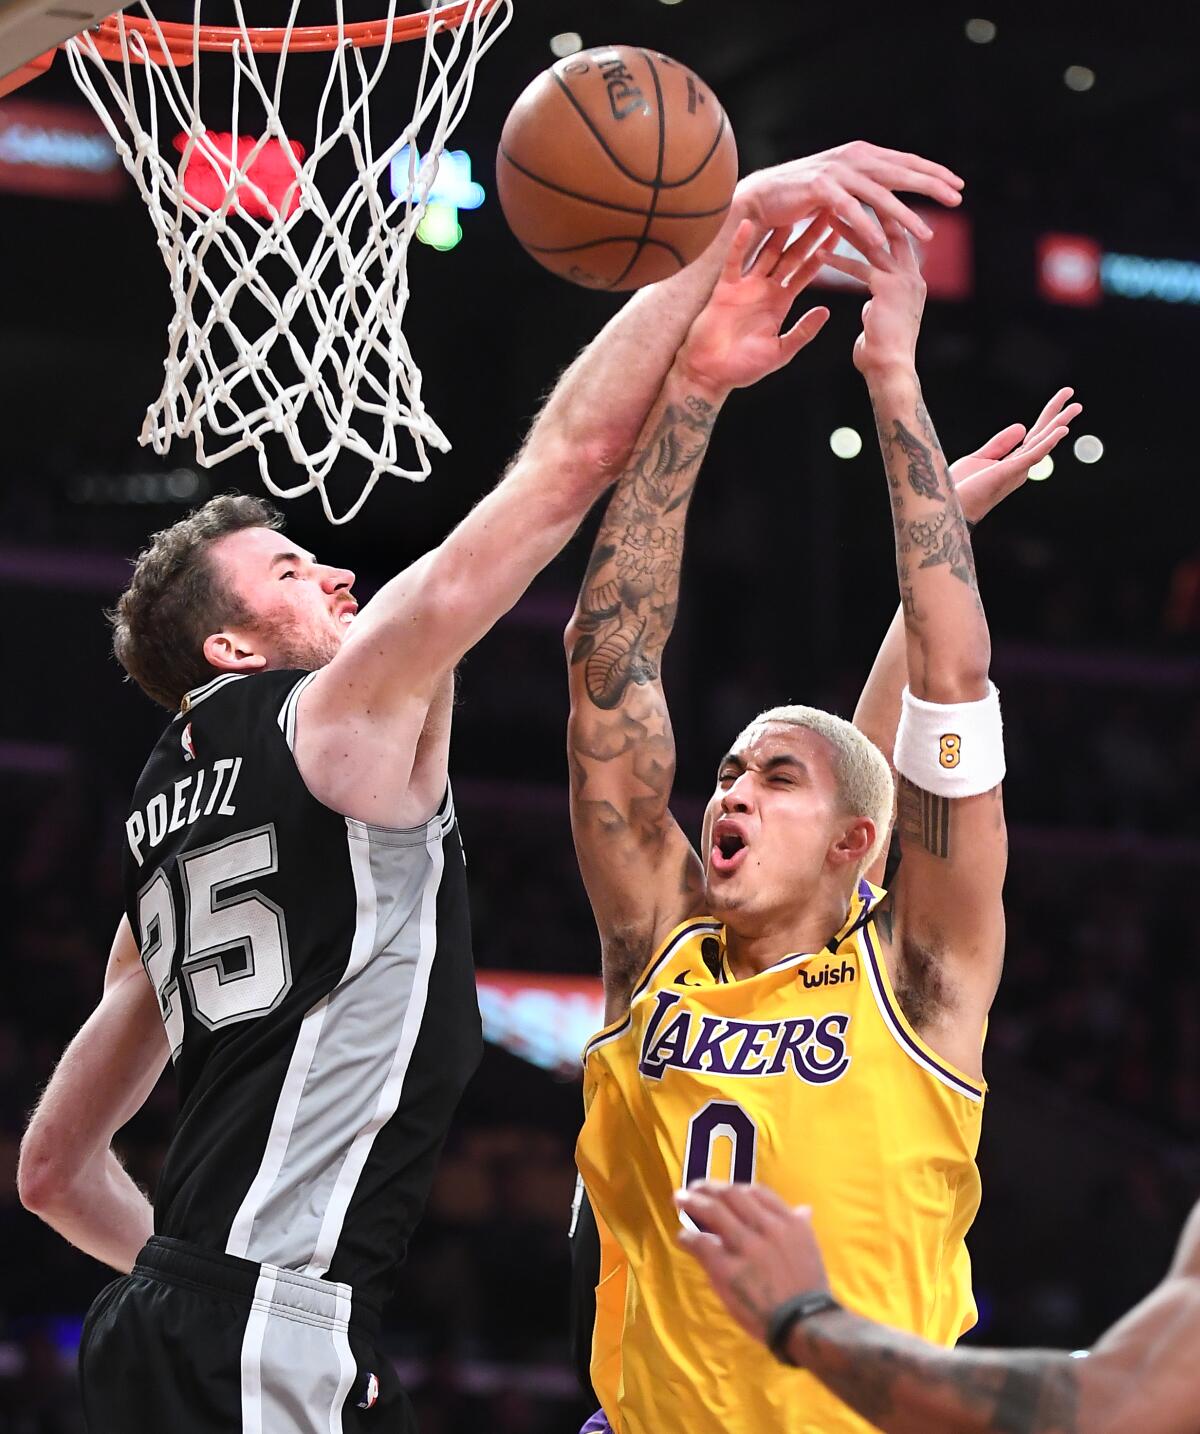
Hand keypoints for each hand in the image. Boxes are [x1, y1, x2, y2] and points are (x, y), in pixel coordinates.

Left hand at [674, 1181, 830, 1343]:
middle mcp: (766, 1227)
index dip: (736, 1188)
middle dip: (710, 1188)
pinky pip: (701, 1244)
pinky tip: (683, 1238)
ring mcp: (745, 1247)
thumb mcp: (811, 1249)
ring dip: (693, 1202)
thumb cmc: (809, 1289)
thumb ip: (802, 1225)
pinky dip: (688, 1237)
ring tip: (679, 1199)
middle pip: (732, 1195)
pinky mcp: (727, 1269)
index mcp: (788, 1221)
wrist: (804, 1322)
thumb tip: (803, 1208)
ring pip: (714, 1211)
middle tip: (694, 1187)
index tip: (724, 1190)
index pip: (758, 1193)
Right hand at [677, 219, 832, 392]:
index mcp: (781, 303)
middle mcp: (765, 290)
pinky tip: (748, 224)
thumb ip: (802, 331)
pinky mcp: (724, 288)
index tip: (839, 231)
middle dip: (808, 235)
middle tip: (824, 209)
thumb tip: (826, 312)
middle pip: (791, 256)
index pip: (806, 272)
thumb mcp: (779, 351)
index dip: (822, 253)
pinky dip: (739, 243)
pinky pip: (733, 261)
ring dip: (779, 232)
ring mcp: (745, 286)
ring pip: (766, 252)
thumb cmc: (743, 368)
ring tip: (793, 209)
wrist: (709, 373)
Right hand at [736, 141, 963, 251]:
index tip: (957, 185)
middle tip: (957, 198)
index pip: (905, 162)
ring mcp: (837, 172)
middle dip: (931, 186)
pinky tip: (882, 242)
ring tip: (926, 234)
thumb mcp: (840, 188)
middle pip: (900, 172)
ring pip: (879, 194)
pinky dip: (865, 226)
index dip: (932, 172)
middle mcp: (853, 158)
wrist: (763, 196)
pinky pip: (849, 210)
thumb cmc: (801, 196)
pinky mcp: (819, 188)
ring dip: (905, 215)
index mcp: (862, 155)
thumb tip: (887, 197)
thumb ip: (864, 188)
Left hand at [822, 216, 926, 376]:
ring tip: (828, 214)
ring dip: (850, 228)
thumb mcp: (880, 323)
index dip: (880, 220)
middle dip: (871, 209)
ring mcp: (904, 280)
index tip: (860, 204)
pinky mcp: (889, 290)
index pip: (898, 239)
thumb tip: (869, 306)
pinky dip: (839, 260)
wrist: (891, 372)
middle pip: (892, 231)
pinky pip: (862, 268)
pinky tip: (820, 254)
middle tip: (847, 193)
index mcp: (912, 280)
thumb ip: (876, 307)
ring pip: (875, 244)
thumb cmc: (882, 356)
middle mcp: (913, 275)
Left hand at [952, 388, 1082, 523]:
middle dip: (1058, 415)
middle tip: (1072, 395)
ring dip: (1059, 424)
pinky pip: (1033, 455)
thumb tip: (1022, 426)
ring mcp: (1016, 470)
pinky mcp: (1009, 472)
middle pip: (1042, 436)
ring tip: (1075, 407)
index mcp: (1012, 462)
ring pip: (1042, 443)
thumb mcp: (979, 458)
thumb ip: (1000, 443)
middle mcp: (1019, 466)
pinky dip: (1048, 442)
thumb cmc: (961, 488)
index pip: (1034, 435)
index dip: (1046, 416)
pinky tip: (1062, 429)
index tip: (1060, 398)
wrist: (949, 506)